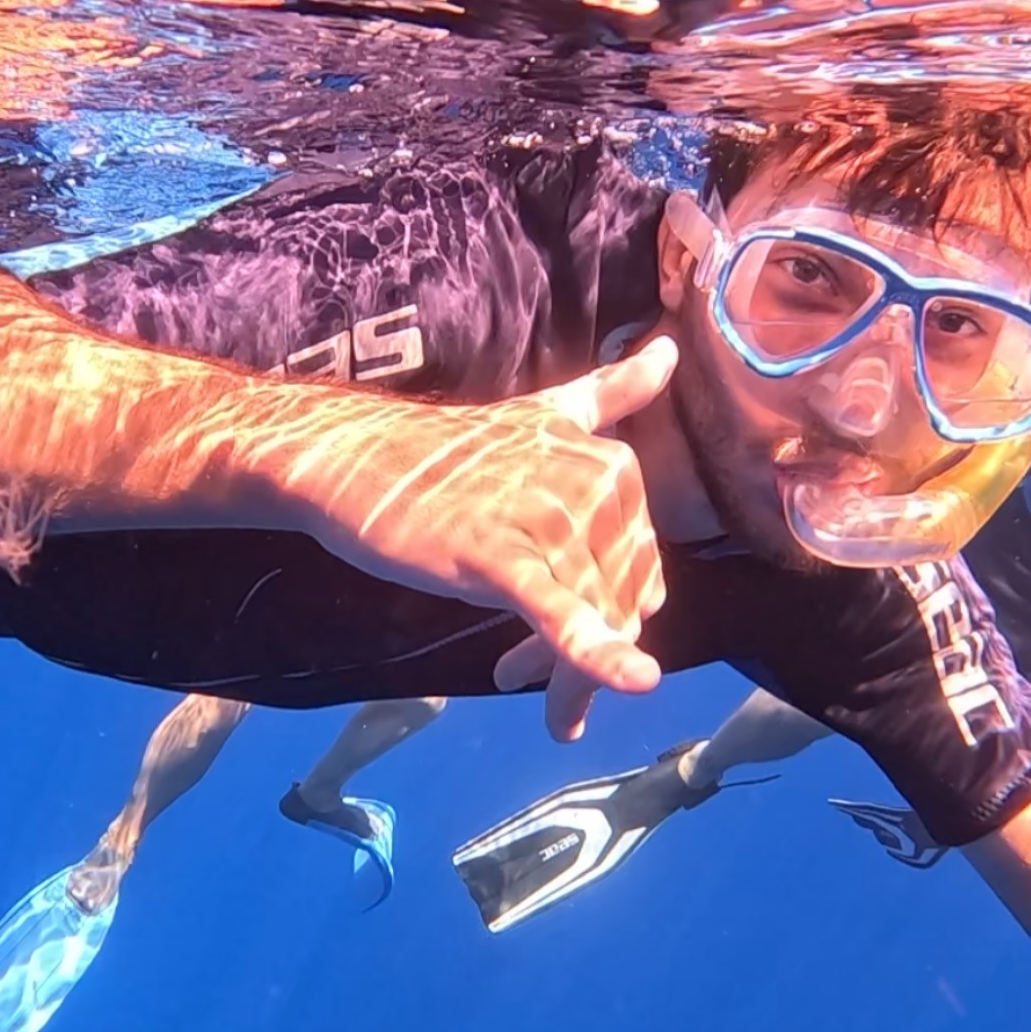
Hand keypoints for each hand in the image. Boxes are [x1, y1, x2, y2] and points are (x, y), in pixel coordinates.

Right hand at [291, 337, 676, 730]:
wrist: (359, 456)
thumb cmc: (450, 453)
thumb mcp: (543, 415)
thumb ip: (610, 394)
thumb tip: (671, 350)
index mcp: (611, 467)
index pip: (638, 566)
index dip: (607, 608)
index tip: (560, 628)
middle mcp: (591, 489)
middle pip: (617, 600)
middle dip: (586, 650)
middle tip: (523, 667)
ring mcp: (545, 521)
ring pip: (590, 618)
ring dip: (564, 675)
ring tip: (515, 676)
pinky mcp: (498, 555)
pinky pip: (558, 610)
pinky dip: (595, 650)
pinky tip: (633, 681)